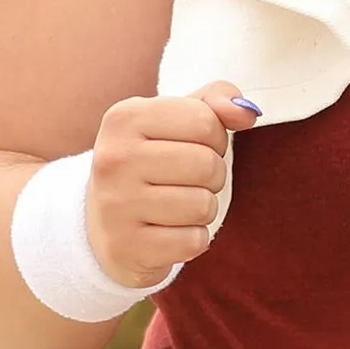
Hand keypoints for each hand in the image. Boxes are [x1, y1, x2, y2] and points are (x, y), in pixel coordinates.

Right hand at [84, 83, 259, 287]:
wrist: (101, 226)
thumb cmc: (150, 164)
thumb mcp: (173, 120)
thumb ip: (215, 102)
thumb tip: (248, 111)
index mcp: (124, 118)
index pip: (204, 121)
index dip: (215, 137)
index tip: (195, 146)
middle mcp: (114, 158)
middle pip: (207, 164)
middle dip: (213, 175)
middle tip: (188, 180)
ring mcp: (116, 205)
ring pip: (203, 205)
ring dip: (203, 208)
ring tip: (177, 205)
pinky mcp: (127, 247)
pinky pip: (193, 241)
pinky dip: (192, 239)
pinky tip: (168, 232)